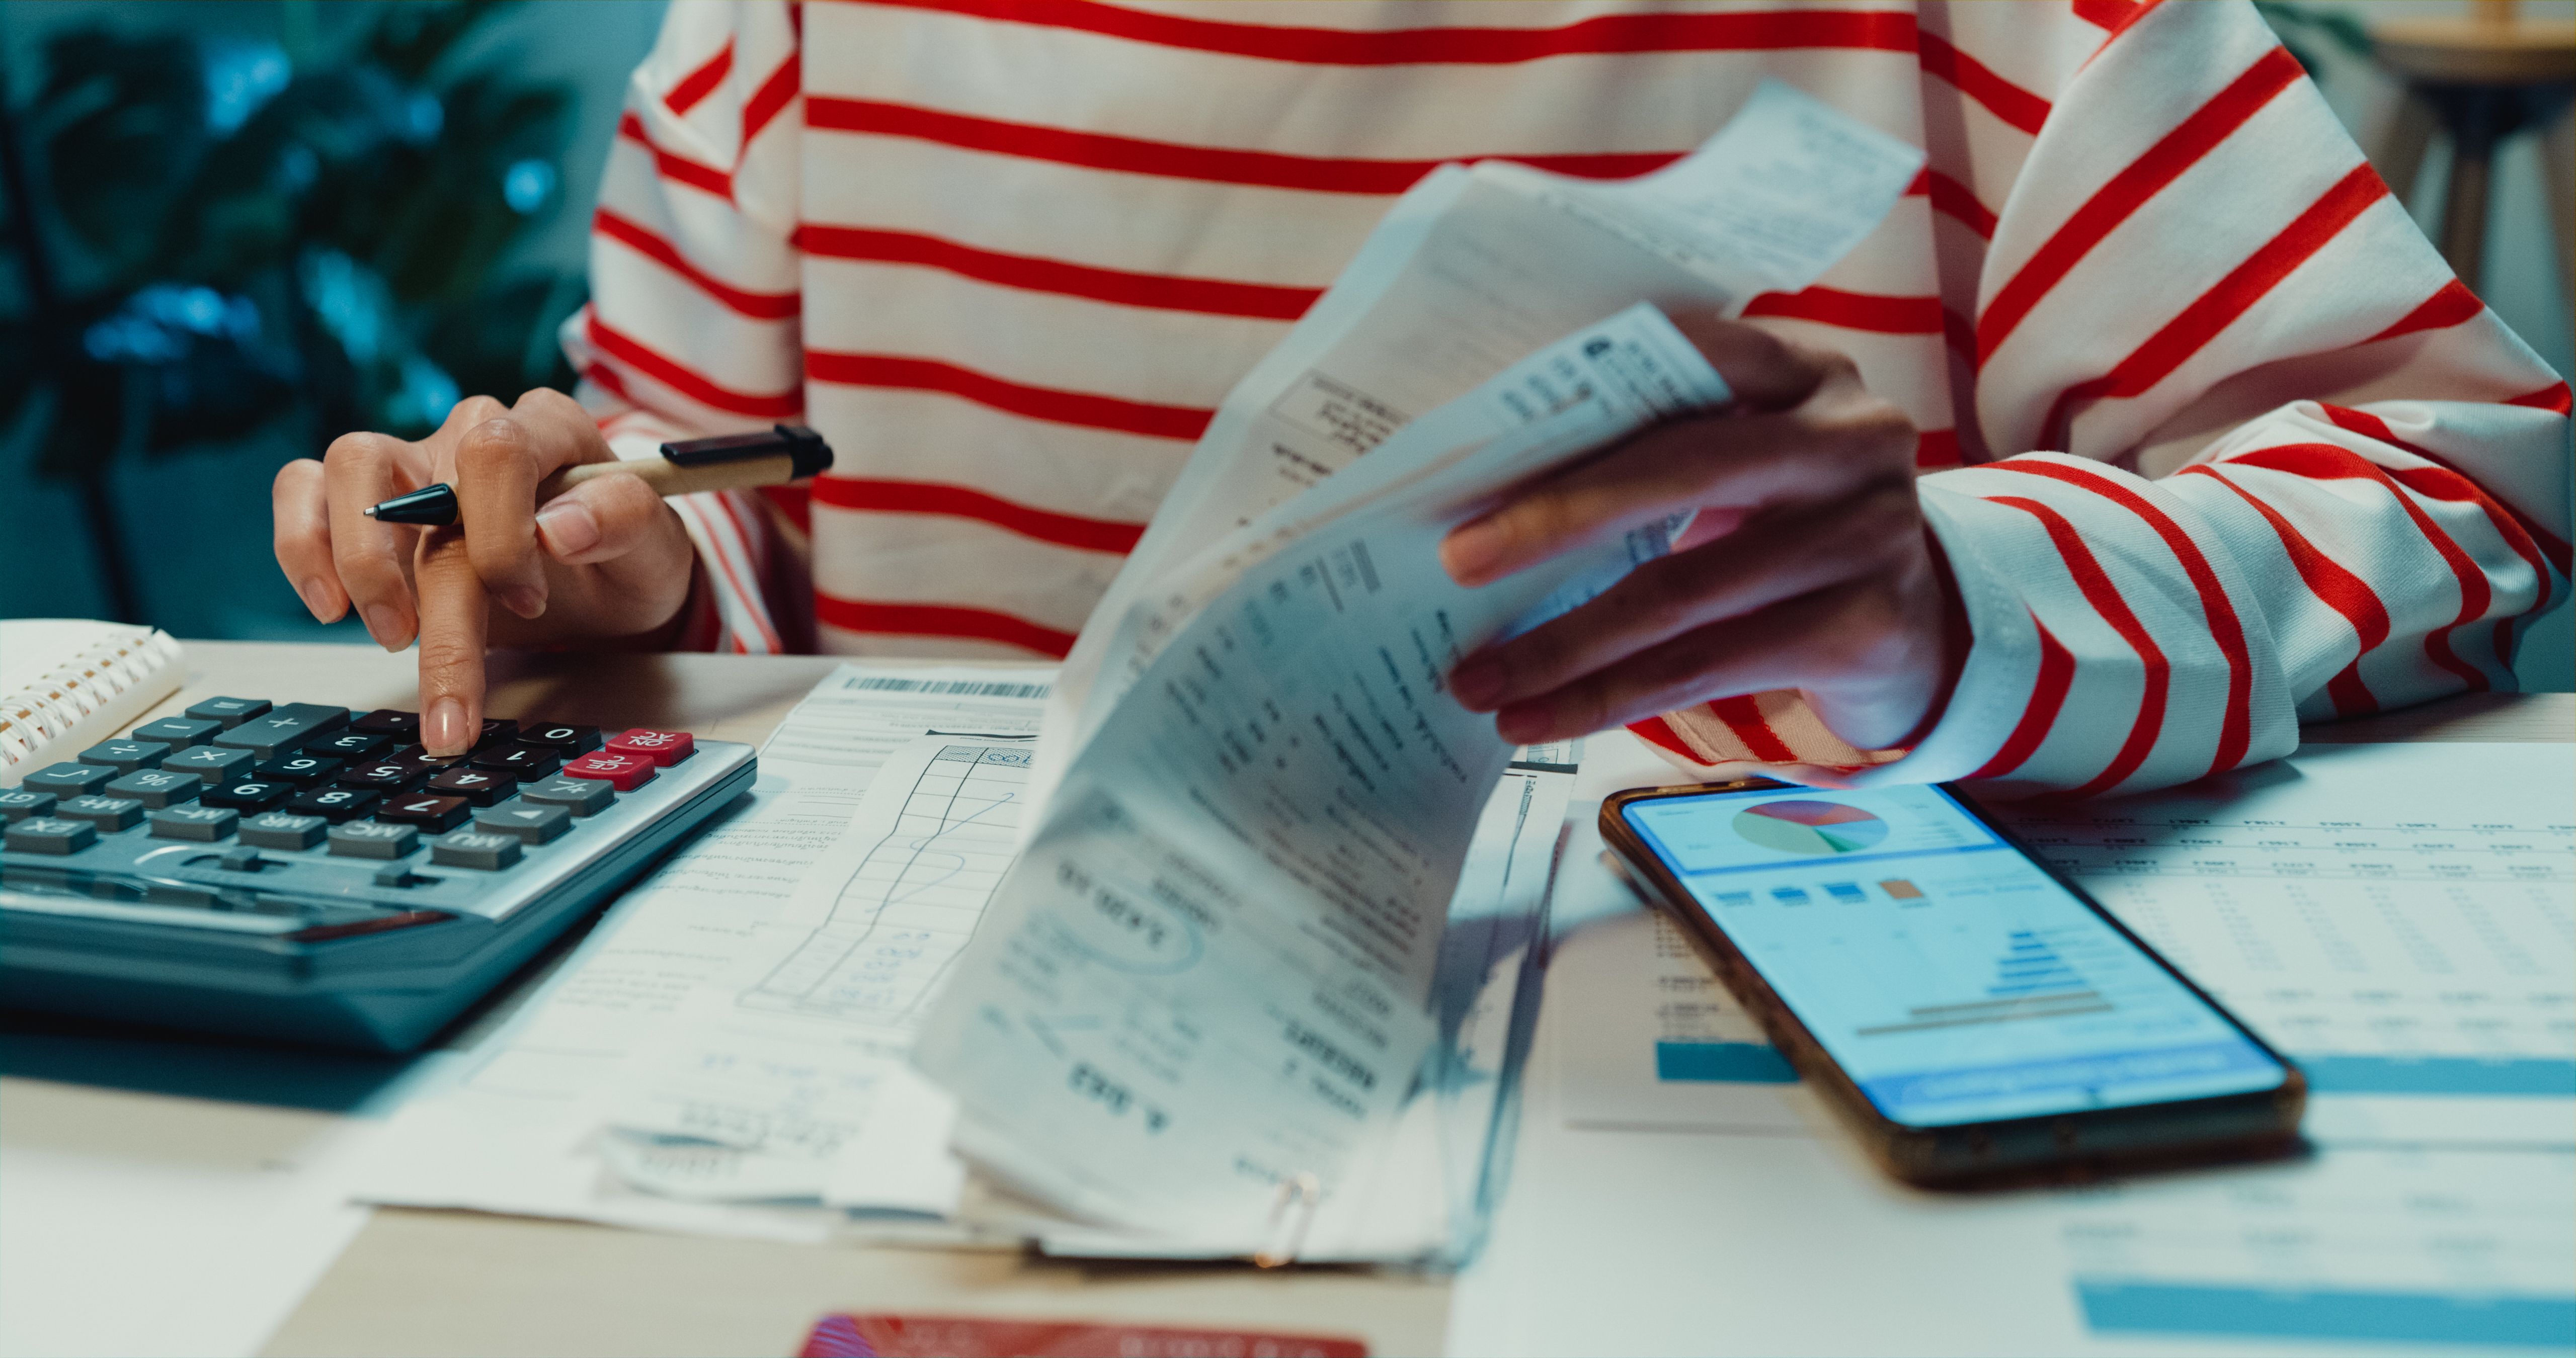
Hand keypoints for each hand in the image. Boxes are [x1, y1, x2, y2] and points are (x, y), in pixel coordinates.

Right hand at [273, 389, 698, 754]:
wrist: (605, 582)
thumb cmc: (623, 557)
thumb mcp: (653, 546)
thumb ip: (623, 519)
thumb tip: (563, 528)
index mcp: (546, 428)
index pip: (500, 451)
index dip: (503, 535)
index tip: (527, 603)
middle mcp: (473, 431)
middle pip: (428, 486)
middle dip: (438, 600)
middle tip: (455, 685)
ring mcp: (416, 461)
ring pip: (351, 467)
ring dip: (363, 563)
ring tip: (396, 636)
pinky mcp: (368, 497)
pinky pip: (303, 488)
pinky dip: (302, 544)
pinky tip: (330, 604)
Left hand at [1441, 316, 1956, 752]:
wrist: (1913, 627)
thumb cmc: (1784, 527)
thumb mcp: (1741, 462)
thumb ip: (1652, 445)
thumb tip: (1484, 489)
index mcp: (1806, 372)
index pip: (1689, 355)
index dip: (1585, 395)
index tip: (1482, 444)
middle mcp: (1854, 439)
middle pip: (1683, 468)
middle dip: (1555, 519)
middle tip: (1457, 562)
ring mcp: (1872, 534)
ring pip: (1683, 592)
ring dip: (1563, 644)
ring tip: (1478, 680)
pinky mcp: (1867, 628)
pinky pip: (1708, 668)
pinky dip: (1609, 700)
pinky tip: (1540, 720)